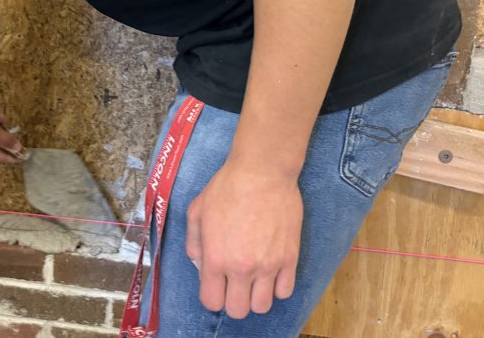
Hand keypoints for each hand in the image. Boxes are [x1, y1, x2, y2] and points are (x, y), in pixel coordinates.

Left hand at [185, 160, 302, 318]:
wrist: (262, 172)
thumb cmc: (226, 187)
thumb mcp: (197, 211)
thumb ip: (194, 243)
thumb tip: (200, 263)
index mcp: (216, 259)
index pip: (212, 302)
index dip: (212, 296)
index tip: (216, 285)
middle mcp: (241, 268)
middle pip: (238, 310)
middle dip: (233, 300)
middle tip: (235, 282)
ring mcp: (268, 265)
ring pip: (262, 306)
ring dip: (256, 296)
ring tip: (254, 278)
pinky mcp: (290, 258)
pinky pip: (285, 291)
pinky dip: (277, 287)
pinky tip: (272, 271)